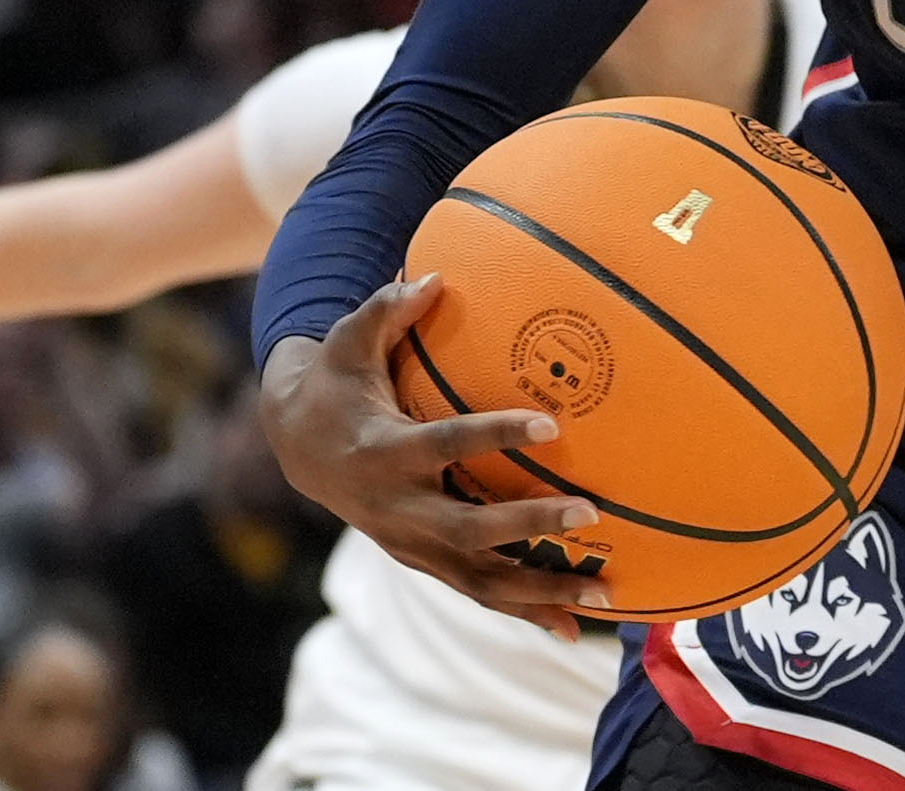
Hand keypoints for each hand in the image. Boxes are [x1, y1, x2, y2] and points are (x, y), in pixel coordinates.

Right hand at [259, 274, 607, 634]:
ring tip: (604, 594)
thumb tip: (434, 275)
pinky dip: (525, 614)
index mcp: (384, 451)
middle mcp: (397, 509)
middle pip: (469, 528)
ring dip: (541, 590)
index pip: (446, 445)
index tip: (551, 426)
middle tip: (589, 512)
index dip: (496, 435)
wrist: (300, 447)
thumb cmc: (337, 381)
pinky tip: (573, 629)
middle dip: (528, 524)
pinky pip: (479, 594)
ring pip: (480, 579)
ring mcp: (411, 545)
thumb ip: (387, 308)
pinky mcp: (425, 563)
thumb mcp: (347, 340)